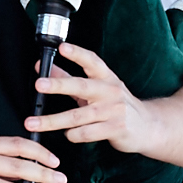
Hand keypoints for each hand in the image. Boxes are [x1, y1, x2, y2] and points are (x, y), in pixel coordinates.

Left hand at [26, 42, 157, 154]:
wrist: (148, 126)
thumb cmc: (114, 105)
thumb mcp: (94, 88)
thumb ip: (67, 78)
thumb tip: (42, 67)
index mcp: (106, 78)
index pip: (92, 61)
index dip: (77, 53)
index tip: (62, 47)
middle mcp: (110, 91)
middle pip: (81, 86)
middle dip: (58, 85)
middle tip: (38, 84)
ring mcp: (114, 110)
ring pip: (78, 116)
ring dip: (52, 121)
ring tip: (33, 123)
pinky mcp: (116, 129)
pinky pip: (87, 133)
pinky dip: (73, 135)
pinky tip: (68, 134)